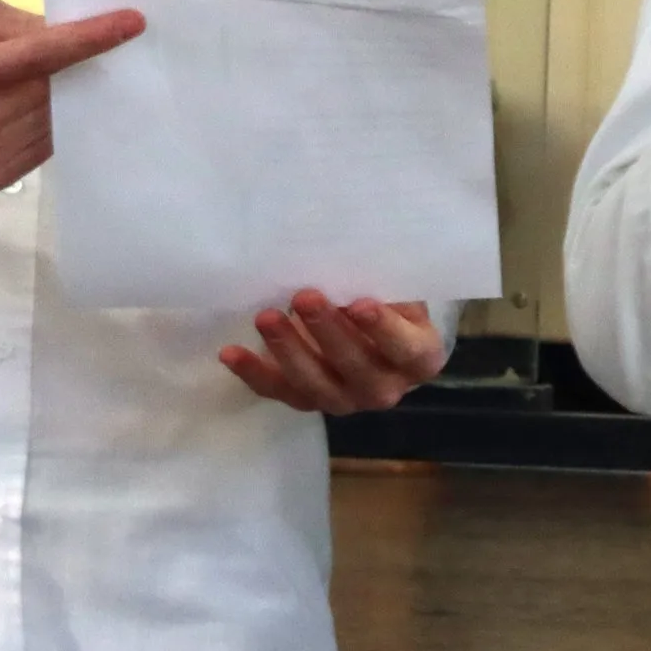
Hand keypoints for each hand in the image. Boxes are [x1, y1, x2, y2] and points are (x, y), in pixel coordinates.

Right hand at [0, 0, 144, 194]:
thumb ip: (13, 23)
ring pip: (53, 122)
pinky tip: (13, 111)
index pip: (41, 56)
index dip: (90, 39)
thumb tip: (65, 34)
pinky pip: (41, 148)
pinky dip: (41, 125)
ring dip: (53, 100)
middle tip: (42, 55)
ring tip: (16, 86)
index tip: (132, 23)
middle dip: (62, 69)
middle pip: (51, 91)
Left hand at [219, 293, 445, 414]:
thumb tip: (349, 248)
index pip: (406, 349)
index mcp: (419, 359)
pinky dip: (254, 372)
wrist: (376, 333)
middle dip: (327, 333)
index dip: (384, 329)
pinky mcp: (308, 402)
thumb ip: (382, 279)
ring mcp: (345, 400)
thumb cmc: (390, 299)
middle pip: (357, 368)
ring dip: (288, 351)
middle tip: (304, 297)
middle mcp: (386, 389)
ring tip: (266, 317)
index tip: (360, 303)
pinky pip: (279, 391)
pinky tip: (231, 352)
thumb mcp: (397, 287)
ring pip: (315, 385)